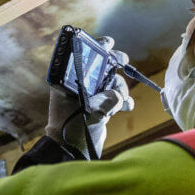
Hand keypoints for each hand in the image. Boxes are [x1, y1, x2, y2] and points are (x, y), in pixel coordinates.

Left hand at [46, 37, 134, 157]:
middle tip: (123, 61)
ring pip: (112, 81)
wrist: (71, 151)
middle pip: (101, 65)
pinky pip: (116, 97)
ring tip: (120, 101)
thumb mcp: (88, 112)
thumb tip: (119, 96)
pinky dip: (123, 101)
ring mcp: (91, 95)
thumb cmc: (70, 129)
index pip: (83, 55)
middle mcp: (80, 84)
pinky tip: (125, 107)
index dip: (97, 47)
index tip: (109, 44)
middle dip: (115, 62)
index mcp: (69, 79)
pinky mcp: (100, 106)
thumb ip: (106, 102)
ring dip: (121, 88)